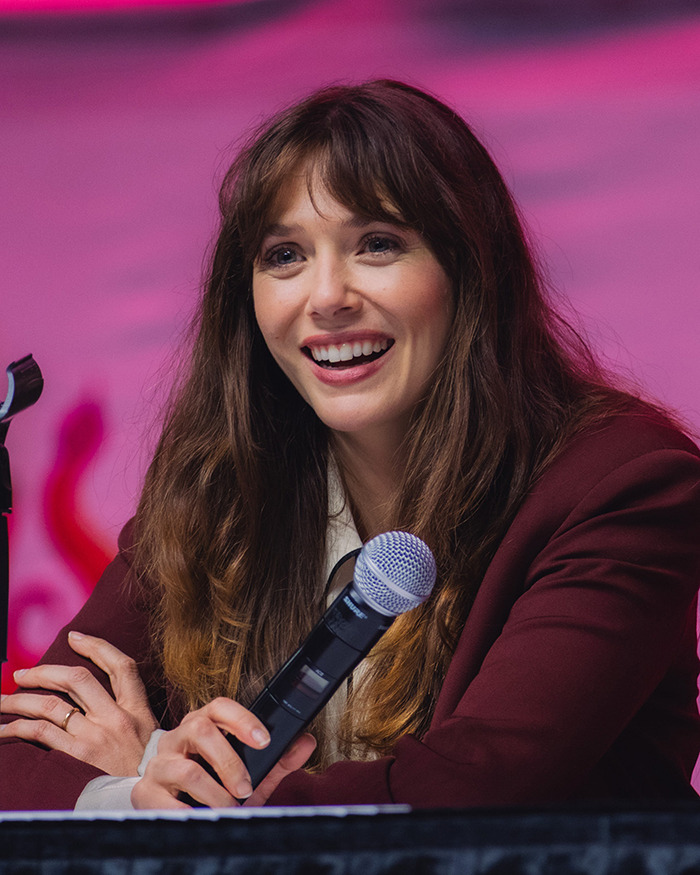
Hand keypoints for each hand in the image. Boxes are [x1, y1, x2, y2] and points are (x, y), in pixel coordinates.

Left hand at [0, 631, 157, 775]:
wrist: (152, 796)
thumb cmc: (148, 767)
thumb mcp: (150, 731)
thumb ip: (130, 711)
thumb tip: (98, 696)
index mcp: (138, 708)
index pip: (121, 666)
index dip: (96, 646)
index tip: (74, 637)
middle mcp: (117, 718)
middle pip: (77, 679)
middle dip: (44, 672)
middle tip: (22, 674)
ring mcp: (97, 737)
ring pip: (52, 705)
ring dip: (21, 700)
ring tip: (3, 701)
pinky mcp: (79, 758)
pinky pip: (42, 733)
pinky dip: (20, 727)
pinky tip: (6, 729)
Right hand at [131, 697, 315, 808]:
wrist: (176, 810)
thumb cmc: (214, 784)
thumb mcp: (249, 772)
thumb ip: (277, 759)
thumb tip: (305, 742)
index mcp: (202, 724)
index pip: (219, 706)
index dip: (242, 719)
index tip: (264, 740)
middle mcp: (177, 738)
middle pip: (200, 729)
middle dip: (229, 761)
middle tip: (246, 787)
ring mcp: (159, 764)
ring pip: (186, 769)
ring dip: (214, 793)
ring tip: (229, 807)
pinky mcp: (145, 792)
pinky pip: (164, 800)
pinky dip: (188, 811)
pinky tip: (201, 816)